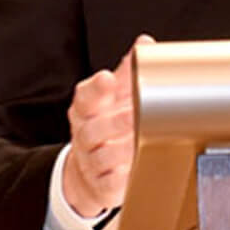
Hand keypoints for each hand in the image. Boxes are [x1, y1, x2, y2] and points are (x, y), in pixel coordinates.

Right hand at [62, 36, 151, 217]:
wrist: (89, 172)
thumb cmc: (106, 126)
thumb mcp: (114, 97)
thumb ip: (128, 72)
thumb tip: (145, 44)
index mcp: (86, 110)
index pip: (85, 97)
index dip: (96, 88)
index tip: (107, 78)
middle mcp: (85, 134)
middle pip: (94, 128)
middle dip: (116, 120)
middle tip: (136, 113)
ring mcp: (90, 161)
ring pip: (102, 156)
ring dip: (123, 148)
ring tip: (141, 139)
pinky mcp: (101, 185)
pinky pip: (108, 183)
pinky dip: (122, 176)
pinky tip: (135, 166)